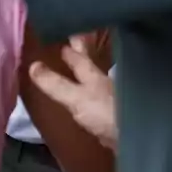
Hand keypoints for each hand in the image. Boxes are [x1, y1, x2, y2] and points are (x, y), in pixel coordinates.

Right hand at [29, 36, 117, 151]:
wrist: (139, 139)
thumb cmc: (106, 113)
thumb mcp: (76, 97)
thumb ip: (55, 84)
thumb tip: (32, 65)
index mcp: (94, 75)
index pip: (80, 56)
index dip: (71, 47)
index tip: (64, 32)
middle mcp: (105, 84)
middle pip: (91, 66)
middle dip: (81, 55)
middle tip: (73, 42)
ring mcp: (113, 100)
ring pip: (98, 81)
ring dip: (89, 75)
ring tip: (80, 70)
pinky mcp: (118, 117)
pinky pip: (102, 101)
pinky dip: (95, 97)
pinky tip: (92, 102)